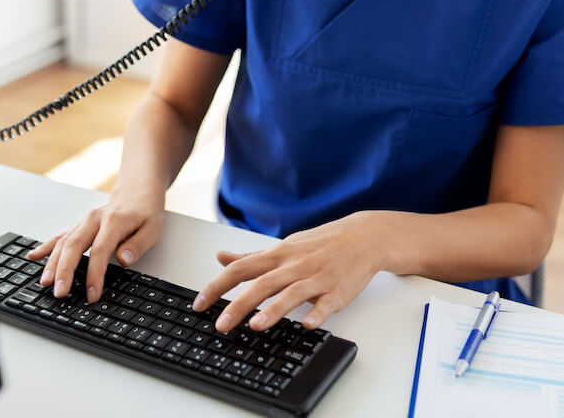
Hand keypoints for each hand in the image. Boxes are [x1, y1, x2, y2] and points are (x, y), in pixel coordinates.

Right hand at [27, 186, 164, 303]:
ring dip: (52, 262)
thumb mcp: (153, 229)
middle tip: (59, 291)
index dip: (95, 274)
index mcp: (114, 221)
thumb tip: (124, 260)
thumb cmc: (145, 212)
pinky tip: (33, 257)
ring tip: (45, 282)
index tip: (92, 294)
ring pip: (63, 242)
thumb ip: (138, 245)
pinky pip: (60, 236)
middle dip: (64, 270)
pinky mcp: (79, 226)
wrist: (137, 191)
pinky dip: (46, 247)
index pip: (100, 250)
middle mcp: (94, 219)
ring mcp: (84, 222)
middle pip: (75, 245)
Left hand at [190, 212, 386, 332]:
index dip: (218, 286)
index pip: (241, 269)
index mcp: (278, 255)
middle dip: (239, 305)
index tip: (199, 305)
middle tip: (221, 326)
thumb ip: (251, 257)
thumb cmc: (320, 245)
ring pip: (292, 293)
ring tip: (256, 326)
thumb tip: (221, 258)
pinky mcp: (338, 290)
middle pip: (263, 284)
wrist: (363, 236)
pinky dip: (318, 313)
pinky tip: (307, 325)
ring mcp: (317, 277)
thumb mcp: (283, 247)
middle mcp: (294, 265)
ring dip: (274, 310)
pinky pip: (327, 303)